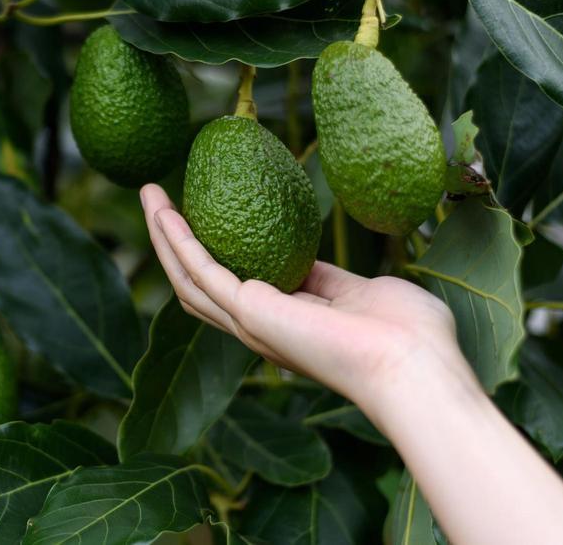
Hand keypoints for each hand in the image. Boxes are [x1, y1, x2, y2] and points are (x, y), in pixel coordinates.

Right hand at [140, 184, 478, 414]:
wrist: (412, 365)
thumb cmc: (408, 335)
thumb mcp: (363, 293)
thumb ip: (333, 282)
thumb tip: (316, 262)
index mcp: (288, 324)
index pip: (239, 286)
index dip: (217, 252)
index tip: (207, 213)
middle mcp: (261, 329)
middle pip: (199, 283)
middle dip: (175, 242)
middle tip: (159, 201)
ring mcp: (252, 324)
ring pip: (188, 278)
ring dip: (164, 237)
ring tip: (150, 197)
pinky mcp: (249, 313)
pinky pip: (202, 271)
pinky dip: (179, 241)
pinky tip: (165, 214)